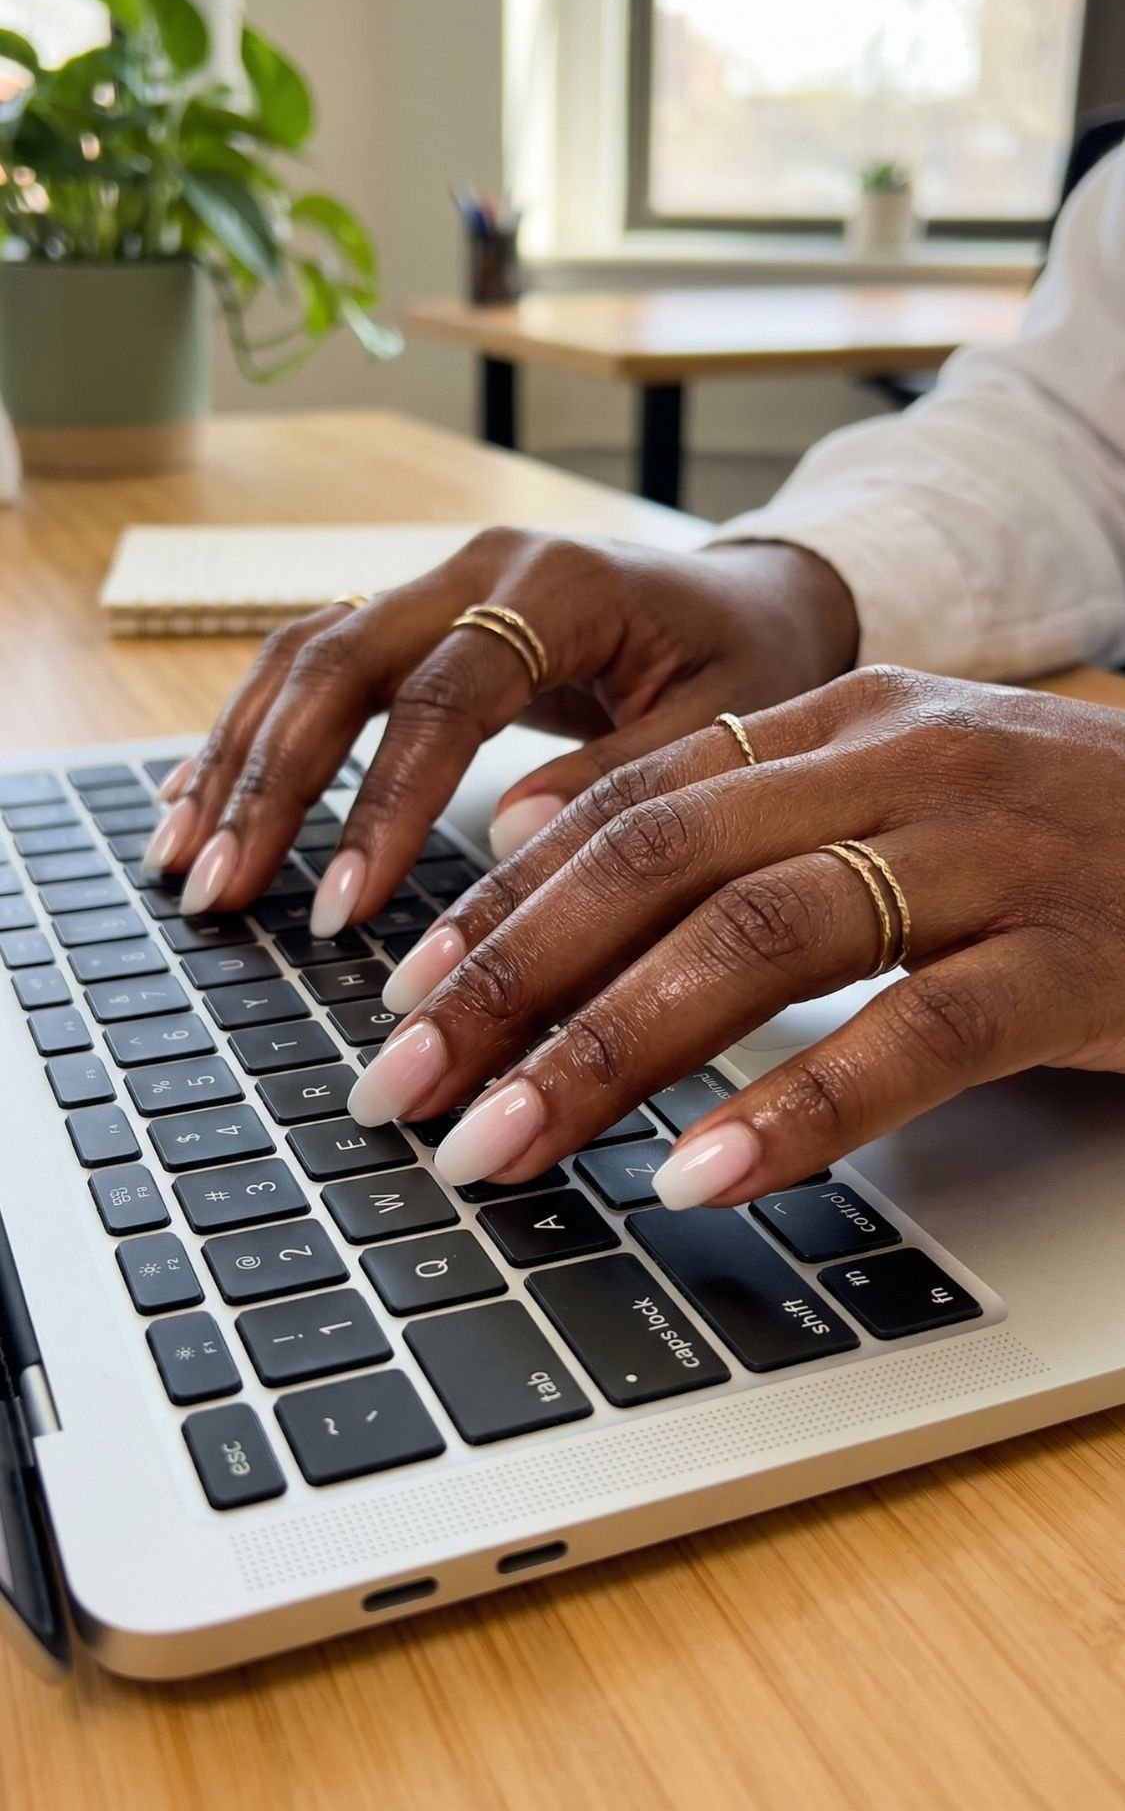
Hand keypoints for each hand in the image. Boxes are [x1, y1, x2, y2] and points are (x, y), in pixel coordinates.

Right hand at [144, 527, 855, 931]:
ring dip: (238, 759)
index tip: (343, 908)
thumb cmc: (752, 664)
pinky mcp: (420, 621)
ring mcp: (439, 586)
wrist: (755, 599)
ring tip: (184, 863)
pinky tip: (205, 801)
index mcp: (558, 585)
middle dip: (268, 782)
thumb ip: (625, 782)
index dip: (383, 803)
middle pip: (336, 660)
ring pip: (303, 657)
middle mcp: (479, 569)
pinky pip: (313, 665)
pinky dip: (256, 735)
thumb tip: (506, 842)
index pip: (442, 695)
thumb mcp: (728, 729)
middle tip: (219, 892)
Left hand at [346, 668, 1124, 1206]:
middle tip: (406, 1085)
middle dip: (513, 979)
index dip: (504, 902)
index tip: (405, 995)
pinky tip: (698, 1179)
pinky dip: (792, 1111)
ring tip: (505, 1144)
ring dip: (607, 1050)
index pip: (631, 800)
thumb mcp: (886, 784)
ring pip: (758, 939)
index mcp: (840, 718)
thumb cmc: (1054, 835)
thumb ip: (727, 805)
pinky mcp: (1069, 958)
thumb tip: (526, 837)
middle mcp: (898, 763)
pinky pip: (910, 1037)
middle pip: (660, 863)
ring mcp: (988, 854)